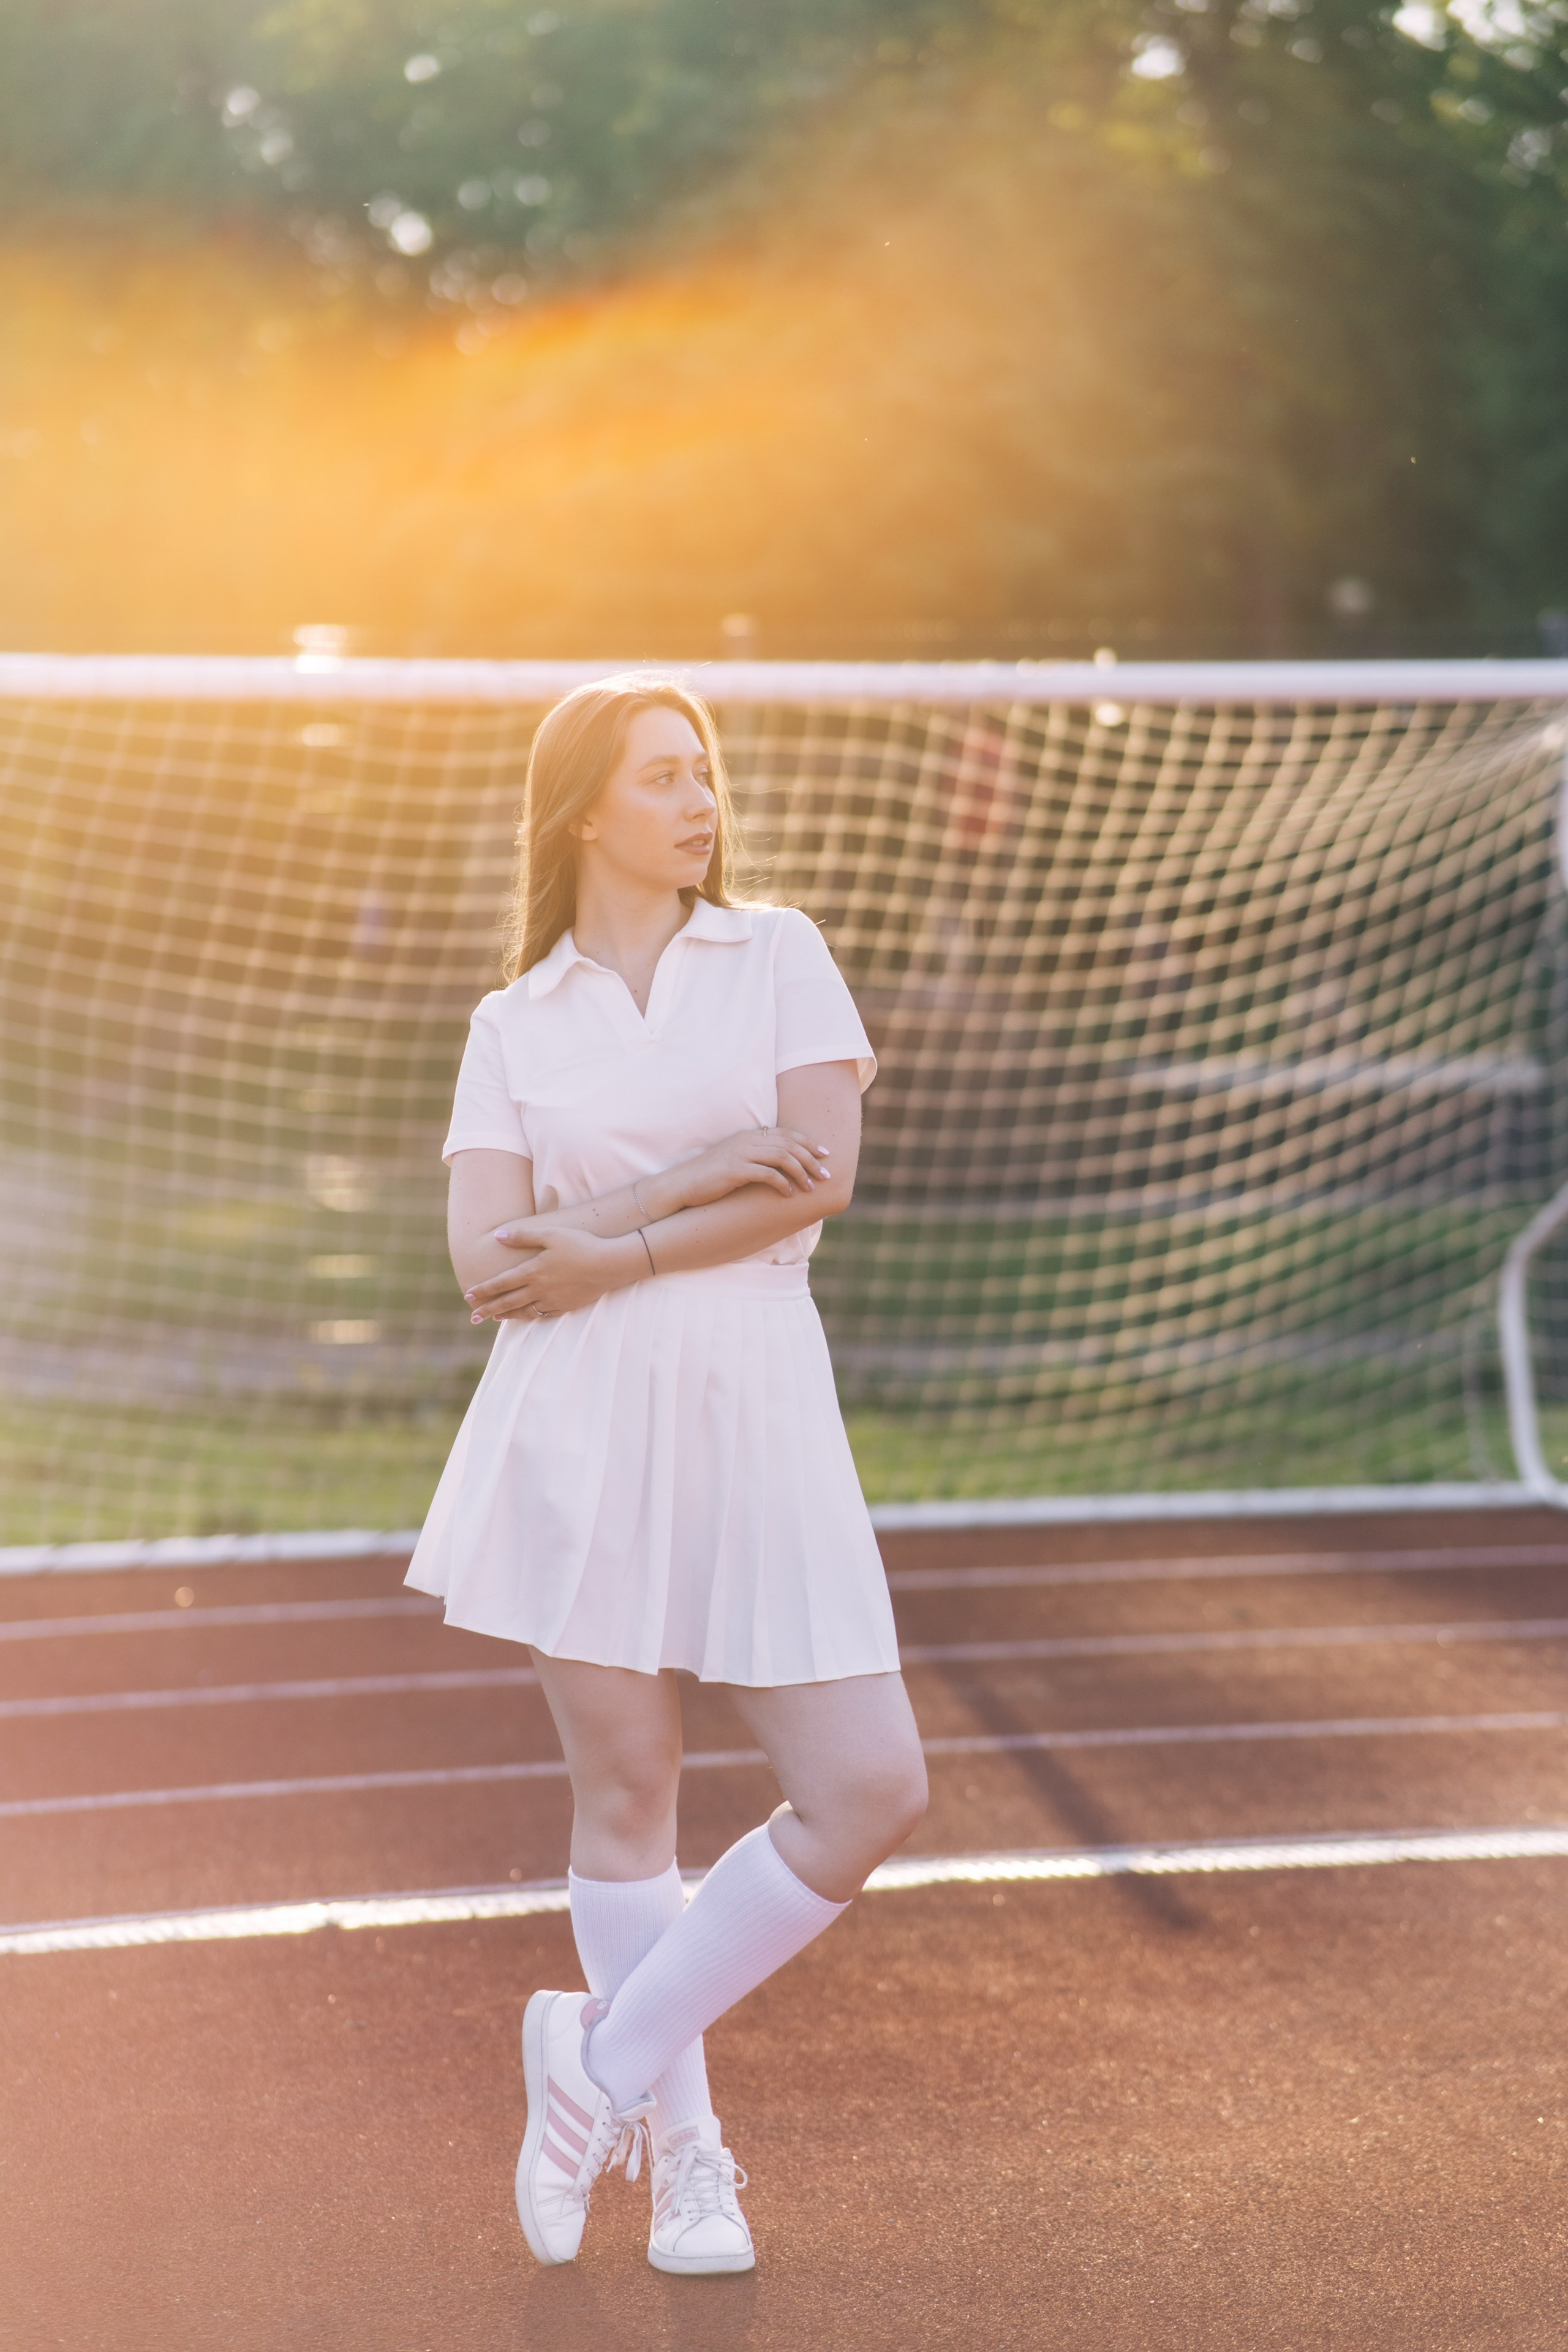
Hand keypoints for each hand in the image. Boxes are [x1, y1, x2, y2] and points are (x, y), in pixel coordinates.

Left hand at [463, 1227, 635, 1323]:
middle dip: (488, 1309)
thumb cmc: (580, 1244)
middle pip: (507, 1302)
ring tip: (494, 1318)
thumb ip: (523, 1235)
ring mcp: (553, 1300)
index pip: (501, 1283)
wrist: (610, 1265)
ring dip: (506, 1315)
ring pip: (523, 1311)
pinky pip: (542, 1315)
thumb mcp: (550, 1233)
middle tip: (473, 1317)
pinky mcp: (566, 1306)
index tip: (468, 1295)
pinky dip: (528, 1317)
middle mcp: (539, 1289)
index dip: (484, 1290)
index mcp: (533, 1271)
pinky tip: (524, 1317)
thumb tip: (498, 1237)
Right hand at [670, 1126, 830, 1209]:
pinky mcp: (735, 1170)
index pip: (786, 1134)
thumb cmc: (710, 1177)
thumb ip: (756, 1157)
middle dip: (811, 1159)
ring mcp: (740, 1154)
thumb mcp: (736, 1161)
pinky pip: (767, 1174)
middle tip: (826, 1174)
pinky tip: (790, 1195)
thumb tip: (780, 1165)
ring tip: (812, 1187)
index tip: (825, 1154)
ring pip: (782, 1157)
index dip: (808, 1143)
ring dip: (801, 1172)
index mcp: (749, 1135)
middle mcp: (747, 1140)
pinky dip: (783, 1184)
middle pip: (789, 1144)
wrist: (682, 1184)